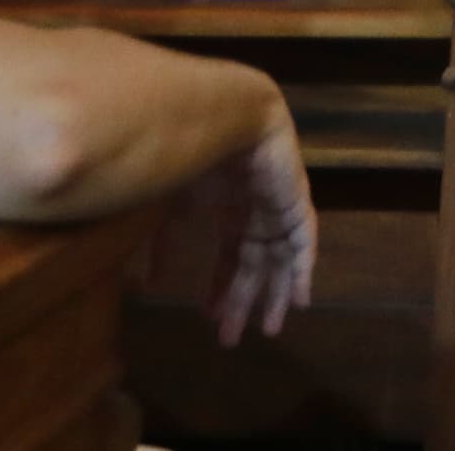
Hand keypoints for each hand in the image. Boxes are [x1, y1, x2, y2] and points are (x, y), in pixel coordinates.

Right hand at [142, 101, 313, 343]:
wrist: (223, 116)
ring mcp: (277, 206)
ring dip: (273, 294)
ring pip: (279, 260)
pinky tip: (301, 300)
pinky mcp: (296, 201)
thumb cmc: (191, 155)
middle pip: (253, 265)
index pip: (227, 256)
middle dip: (242, 300)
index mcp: (227, 207)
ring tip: (269, 329)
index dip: (219, 286)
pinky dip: (303, 270)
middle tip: (232, 338)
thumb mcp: (170, 208)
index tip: (209, 317)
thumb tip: (149, 285)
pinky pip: (304, 242)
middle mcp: (254, 210)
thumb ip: (164, 245)